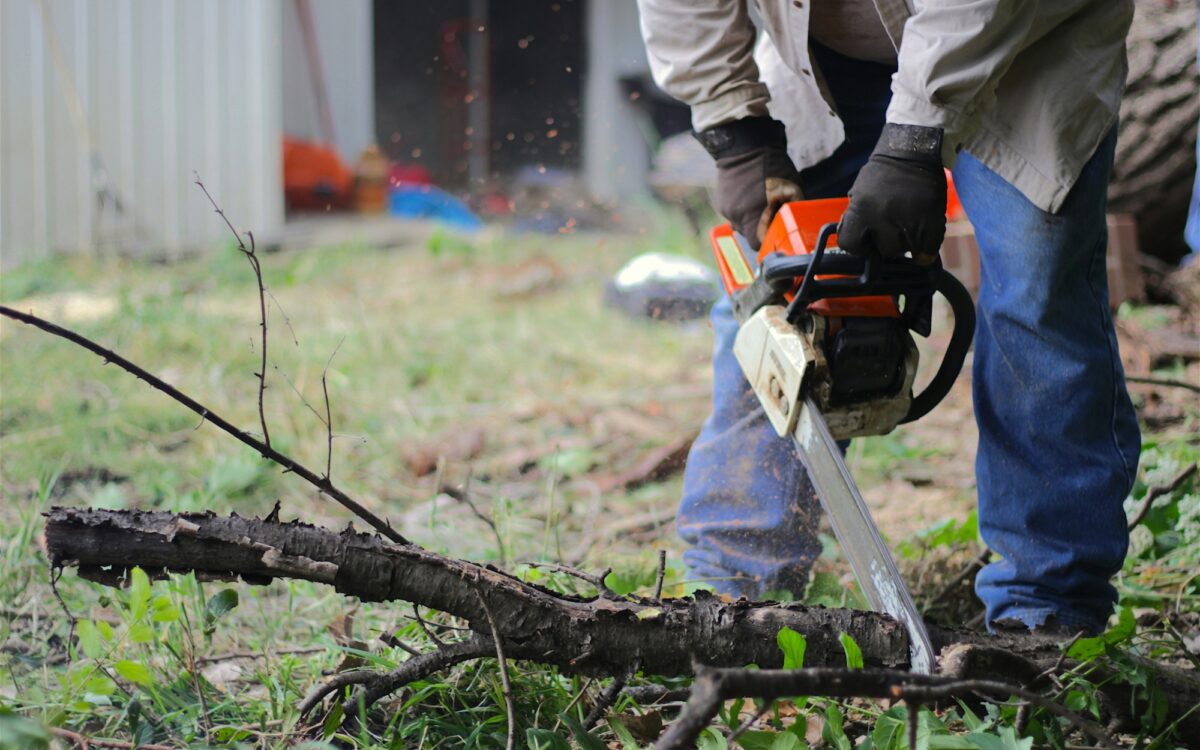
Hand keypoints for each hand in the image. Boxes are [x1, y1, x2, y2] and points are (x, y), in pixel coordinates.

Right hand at [696, 117, 803, 244]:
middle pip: (748, 235)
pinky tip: (748, 194)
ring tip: (758, 202)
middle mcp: (736, 217)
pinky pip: (733, 213)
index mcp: (753, 217)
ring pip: (740, 224)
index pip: (757, 244)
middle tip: (770, 213)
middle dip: (759, 228)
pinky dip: (741, 208)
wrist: (744, 145)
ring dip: (749, 218)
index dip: (767, 241)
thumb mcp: (792, 188)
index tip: (774, 233)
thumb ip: (792, 210)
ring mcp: (726, 210)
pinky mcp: (720, 202)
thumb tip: (795, 223)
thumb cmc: (771, 166)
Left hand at [838, 124, 946, 260]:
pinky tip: (922, 233)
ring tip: (908, 221)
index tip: (865, 241)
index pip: (851, 244)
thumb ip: (856, 218)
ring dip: (907, 241)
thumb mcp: (858, 193)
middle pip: (884, 250)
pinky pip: (927, 250)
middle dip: (887, 241)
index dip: (858, 245)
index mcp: (861, 210)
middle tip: (892, 225)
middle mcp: (884, 219)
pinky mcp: (933, 223)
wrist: (913, 151)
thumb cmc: (883, 173)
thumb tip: (856, 242)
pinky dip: (925, 246)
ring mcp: (910, 222)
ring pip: (906, 249)